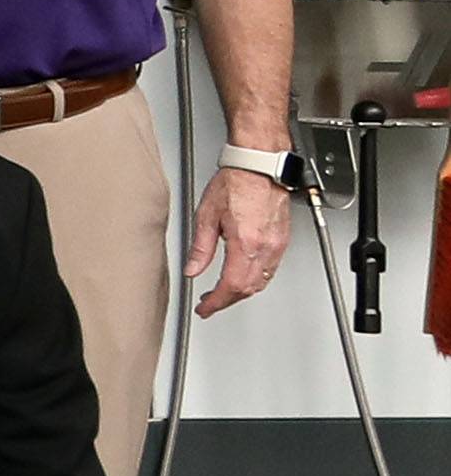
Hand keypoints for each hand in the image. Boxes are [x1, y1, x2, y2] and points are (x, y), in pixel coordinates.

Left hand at [188, 161, 292, 314]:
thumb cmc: (236, 182)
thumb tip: (192, 269)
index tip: (205, 309)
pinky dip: (255, 278)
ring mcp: (277, 244)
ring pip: (262, 281)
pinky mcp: (283, 239)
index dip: (216, 303)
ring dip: (242, 291)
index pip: (231, 286)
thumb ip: (200, 247)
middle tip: (210, 303)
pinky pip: (271, 268)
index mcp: (246, 243)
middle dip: (227, 300)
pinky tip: (242, 276)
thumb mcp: (207, 216)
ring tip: (222, 292)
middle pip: (248, 288)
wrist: (259, 166)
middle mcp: (266, 246)